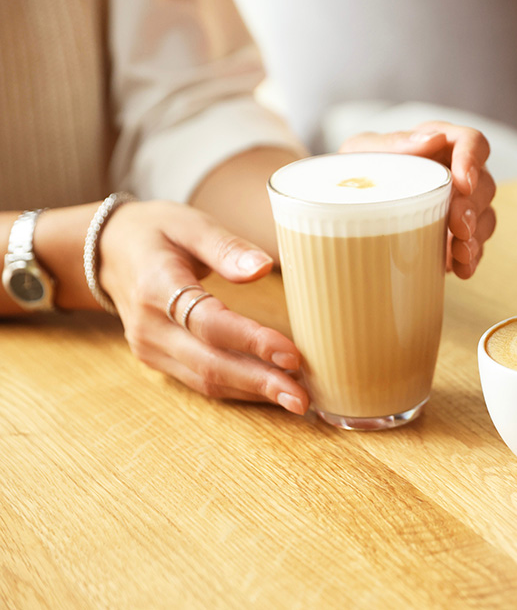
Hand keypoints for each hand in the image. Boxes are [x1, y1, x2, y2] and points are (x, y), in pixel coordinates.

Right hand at [98, 200, 308, 413]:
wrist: (107, 251)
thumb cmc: (156, 232)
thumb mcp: (190, 224)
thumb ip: (226, 247)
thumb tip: (264, 267)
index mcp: (156, 286)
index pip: (208, 322)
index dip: (251, 341)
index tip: (291, 353)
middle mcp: (149, 326)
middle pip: (209, 363)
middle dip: (259, 382)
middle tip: (302, 396)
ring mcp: (150, 348)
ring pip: (205, 379)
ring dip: (253, 392)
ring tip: (296, 399)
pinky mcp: (157, 360)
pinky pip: (200, 381)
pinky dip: (238, 389)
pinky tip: (270, 390)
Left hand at [338, 121, 497, 277]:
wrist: (346, 205)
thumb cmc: (359, 170)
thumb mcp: (364, 149)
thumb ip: (394, 142)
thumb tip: (431, 139)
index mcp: (439, 144)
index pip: (472, 141)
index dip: (473, 159)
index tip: (463, 182)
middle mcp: (457, 172)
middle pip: (484, 184)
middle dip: (473, 207)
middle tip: (458, 225)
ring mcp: (461, 204)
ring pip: (485, 216)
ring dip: (476, 235)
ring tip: (460, 251)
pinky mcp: (456, 234)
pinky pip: (475, 244)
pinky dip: (471, 258)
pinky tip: (462, 268)